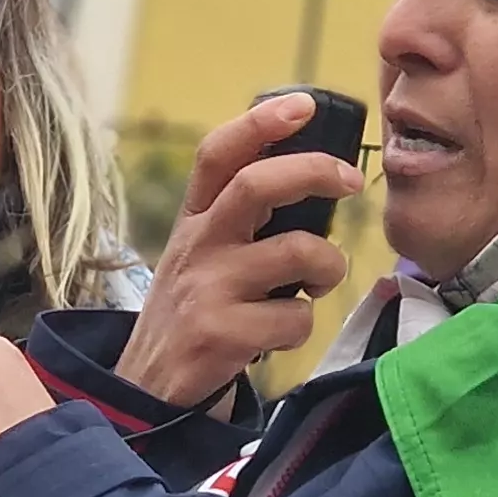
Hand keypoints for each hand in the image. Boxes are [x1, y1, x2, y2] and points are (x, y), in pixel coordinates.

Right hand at [120, 93, 361, 405]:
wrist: (145, 391)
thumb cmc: (192, 315)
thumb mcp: (200, 257)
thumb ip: (241, 221)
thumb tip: (313, 182)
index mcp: (194, 221)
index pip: (218, 155)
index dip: (260, 123)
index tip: (303, 105)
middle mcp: (196, 246)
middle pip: (257, 185)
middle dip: (315, 171)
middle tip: (352, 181)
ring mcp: (206, 289)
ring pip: (297, 252)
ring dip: (328, 267)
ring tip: (319, 283)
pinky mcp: (220, 334)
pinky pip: (296, 318)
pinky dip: (303, 327)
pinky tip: (281, 336)